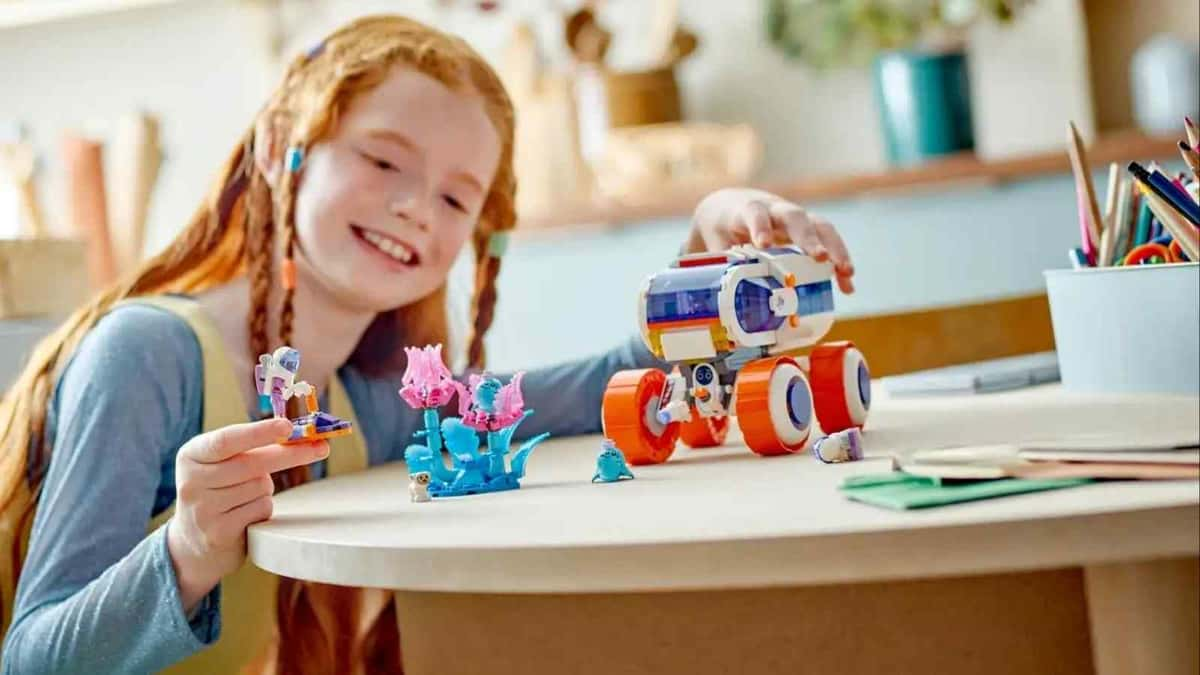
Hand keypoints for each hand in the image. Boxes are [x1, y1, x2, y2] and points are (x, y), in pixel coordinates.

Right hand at [166, 418, 327, 612]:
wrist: (192, 545)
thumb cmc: (218, 493)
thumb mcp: (221, 465)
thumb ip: (251, 449)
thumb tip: (301, 436)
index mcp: (191, 455)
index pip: (228, 440)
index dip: (260, 432)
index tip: (288, 426)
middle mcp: (191, 481)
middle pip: (251, 463)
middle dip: (290, 455)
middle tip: (320, 448)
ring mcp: (203, 510)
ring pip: (260, 487)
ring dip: (266, 489)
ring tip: (245, 497)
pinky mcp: (218, 533)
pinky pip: (261, 510)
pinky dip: (264, 509)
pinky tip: (245, 515)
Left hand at [685, 188, 854, 292]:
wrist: (729, 206)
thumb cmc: (721, 228)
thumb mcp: (715, 242)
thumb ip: (722, 265)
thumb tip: (725, 300)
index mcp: (747, 210)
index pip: (755, 213)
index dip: (760, 226)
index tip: (764, 243)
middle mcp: (775, 210)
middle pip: (795, 217)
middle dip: (809, 237)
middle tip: (821, 257)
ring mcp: (795, 219)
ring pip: (820, 227)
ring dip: (836, 249)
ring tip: (846, 274)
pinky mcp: (807, 229)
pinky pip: (828, 242)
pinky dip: (838, 263)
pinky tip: (847, 286)